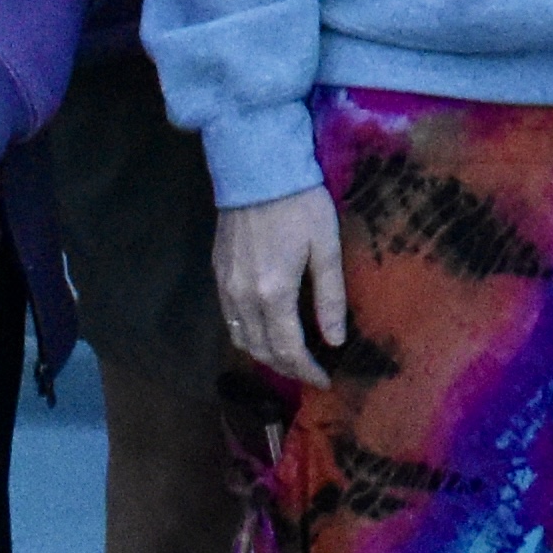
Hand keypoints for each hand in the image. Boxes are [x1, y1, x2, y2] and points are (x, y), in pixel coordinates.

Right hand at [217, 187, 350, 386]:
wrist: (256, 171)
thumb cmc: (300, 205)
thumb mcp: (326, 247)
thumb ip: (330, 297)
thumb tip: (335, 340)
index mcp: (273, 294)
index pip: (288, 349)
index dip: (306, 371)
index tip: (324, 380)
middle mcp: (243, 298)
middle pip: (261, 351)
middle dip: (287, 368)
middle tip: (311, 372)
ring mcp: (225, 288)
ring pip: (241, 340)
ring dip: (265, 355)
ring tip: (291, 357)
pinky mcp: (217, 275)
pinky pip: (230, 321)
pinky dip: (248, 336)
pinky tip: (266, 331)